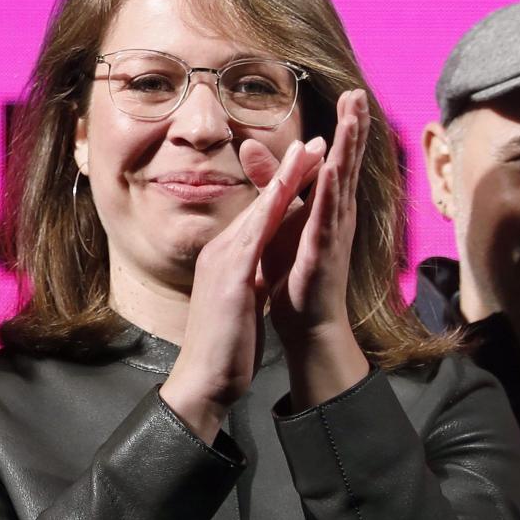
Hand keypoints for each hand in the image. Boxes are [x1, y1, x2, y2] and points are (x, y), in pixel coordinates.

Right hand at [162, 141, 308, 441]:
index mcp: (227, 258)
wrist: (204, 378)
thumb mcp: (239, 301)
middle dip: (288, 171)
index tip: (308, 162)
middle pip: (261, 203)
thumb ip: (247, 278)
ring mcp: (223, 262)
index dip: (284, 186)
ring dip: (283, 179)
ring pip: (258, 211)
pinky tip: (287, 195)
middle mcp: (222, 251)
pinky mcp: (230, 278)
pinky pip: (253, 237)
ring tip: (308, 151)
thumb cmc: (224, 346)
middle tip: (315, 141)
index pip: (260, 214)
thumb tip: (259, 267)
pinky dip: (271, 211)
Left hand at [244, 89, 372, 407]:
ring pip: (343, 179)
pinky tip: (335, 166)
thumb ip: (268, 183)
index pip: (338, 159)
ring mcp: (333, 230)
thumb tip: (248, 144)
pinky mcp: (322, 249)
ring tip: (356, 114)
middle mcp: (337, 213)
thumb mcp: (277, 218)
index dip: (345, 128)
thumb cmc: (294, 274)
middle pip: (347, 161)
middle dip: (354, 127)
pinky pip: (328, 212)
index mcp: (328, 206)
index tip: (351, 95)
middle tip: (359, 93)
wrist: (308, 324)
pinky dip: (332, 188)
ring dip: (349, 147)